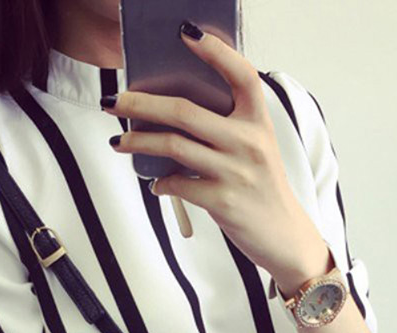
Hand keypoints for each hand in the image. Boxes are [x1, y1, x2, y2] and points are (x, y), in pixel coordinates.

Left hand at [103, 20, 325, 282]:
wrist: (284, 236)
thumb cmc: (262, 188)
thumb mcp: (256, 149)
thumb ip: (227, 127)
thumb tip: (171, 114)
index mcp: (259, 121)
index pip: (241, 74)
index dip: (215, 50)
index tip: (185, 33)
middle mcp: (249, 142)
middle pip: (185, 111)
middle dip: (140, 103)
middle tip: (112, 101)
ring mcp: (235, 172)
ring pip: (173, 147)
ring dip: (138, 142)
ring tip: (118, 143)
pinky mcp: (223, 202)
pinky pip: (179, 185)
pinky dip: (161, 184)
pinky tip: (157, 184)